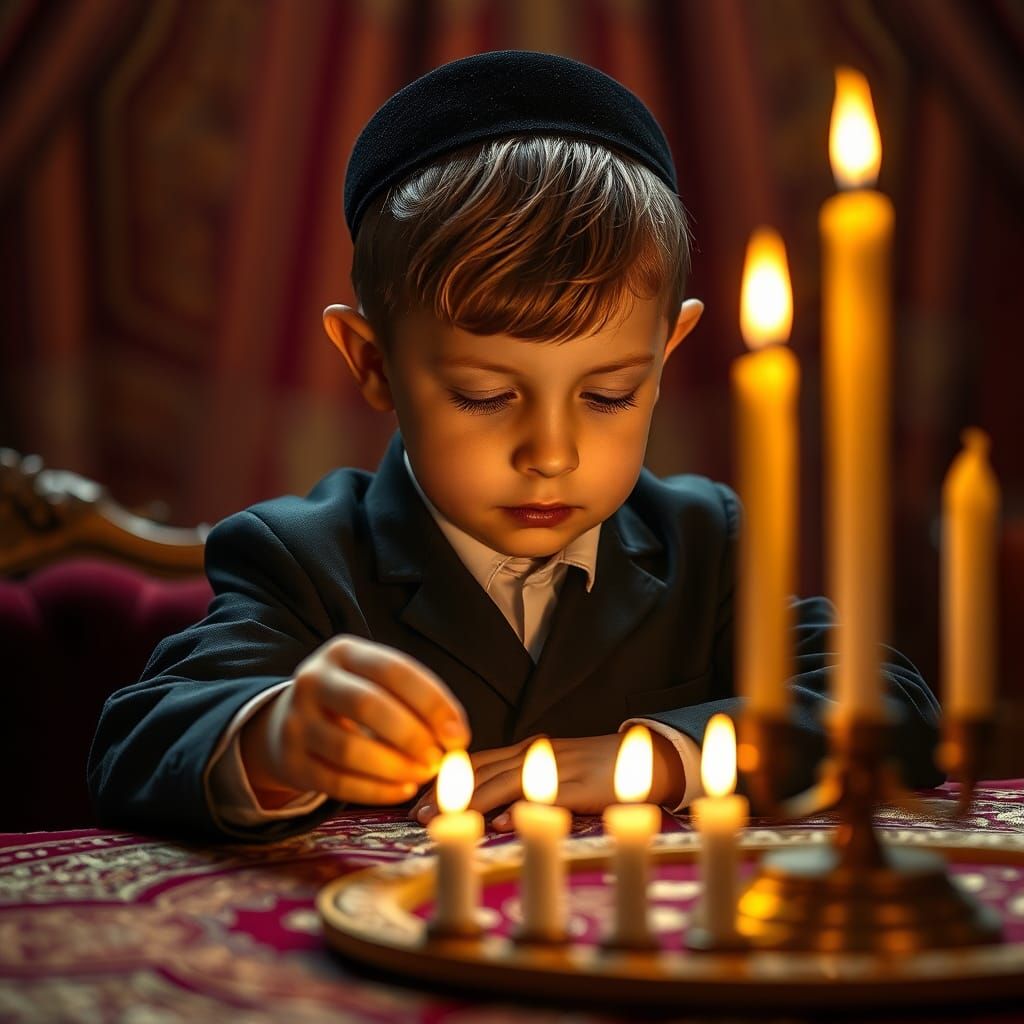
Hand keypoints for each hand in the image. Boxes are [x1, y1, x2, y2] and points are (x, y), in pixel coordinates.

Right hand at [239, 635, 470, 807]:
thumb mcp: (378, 683)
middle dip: (411, 735)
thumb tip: (455, 737)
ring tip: (423, 774)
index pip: (394, 670)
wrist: (290, 720)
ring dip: (395, 767)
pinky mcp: (290, 761)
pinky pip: (336, 782)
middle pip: (368, 705)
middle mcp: (314, 680)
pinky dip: (376, 791)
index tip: (458, 734)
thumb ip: (416, 702)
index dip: (432, 703)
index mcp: (343, 652)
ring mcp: (296, 721)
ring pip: (348, 749)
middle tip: (439, 759)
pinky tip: (402, 790)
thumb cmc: (354, 700)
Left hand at [408, 731, 684, 831]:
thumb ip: (519, 781)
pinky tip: (501, 822)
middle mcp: (537, 754)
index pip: (475, 763)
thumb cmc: (593, 769)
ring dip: (472, 802)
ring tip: (445, 821)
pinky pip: (547, 796)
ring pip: (507, 781)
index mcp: (526, 750)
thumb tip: (483, 808)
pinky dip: (522, 808)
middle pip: (483, 772)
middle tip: (417, 817)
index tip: (415, 803)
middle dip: (447, 795)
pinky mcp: (583, 785)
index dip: (444, 782)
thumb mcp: (550, 769)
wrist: (648, 757)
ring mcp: (559, 767)